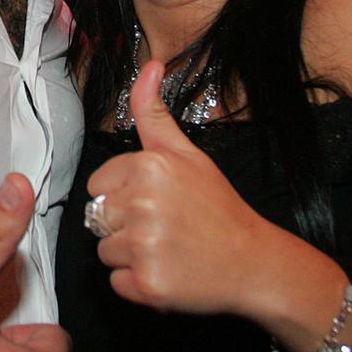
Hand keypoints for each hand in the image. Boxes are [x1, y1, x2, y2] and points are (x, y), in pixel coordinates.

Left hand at [89, 61, 264, 315]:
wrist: (254, 262)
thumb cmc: (219, 209)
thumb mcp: (188, 154)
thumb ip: (155, 114)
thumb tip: (149, 66)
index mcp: (148, 167)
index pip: (98, 185)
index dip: (124, 195)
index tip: (156, 201)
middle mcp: (142, 203)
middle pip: (97, 217)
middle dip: (124, 225)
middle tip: (165, 227)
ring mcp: (144, 245)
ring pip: (104, 251)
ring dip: (130, 256)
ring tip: (168, 249)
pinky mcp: (146, 283)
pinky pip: (117, 283)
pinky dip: (138, 284)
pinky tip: (169, 271)